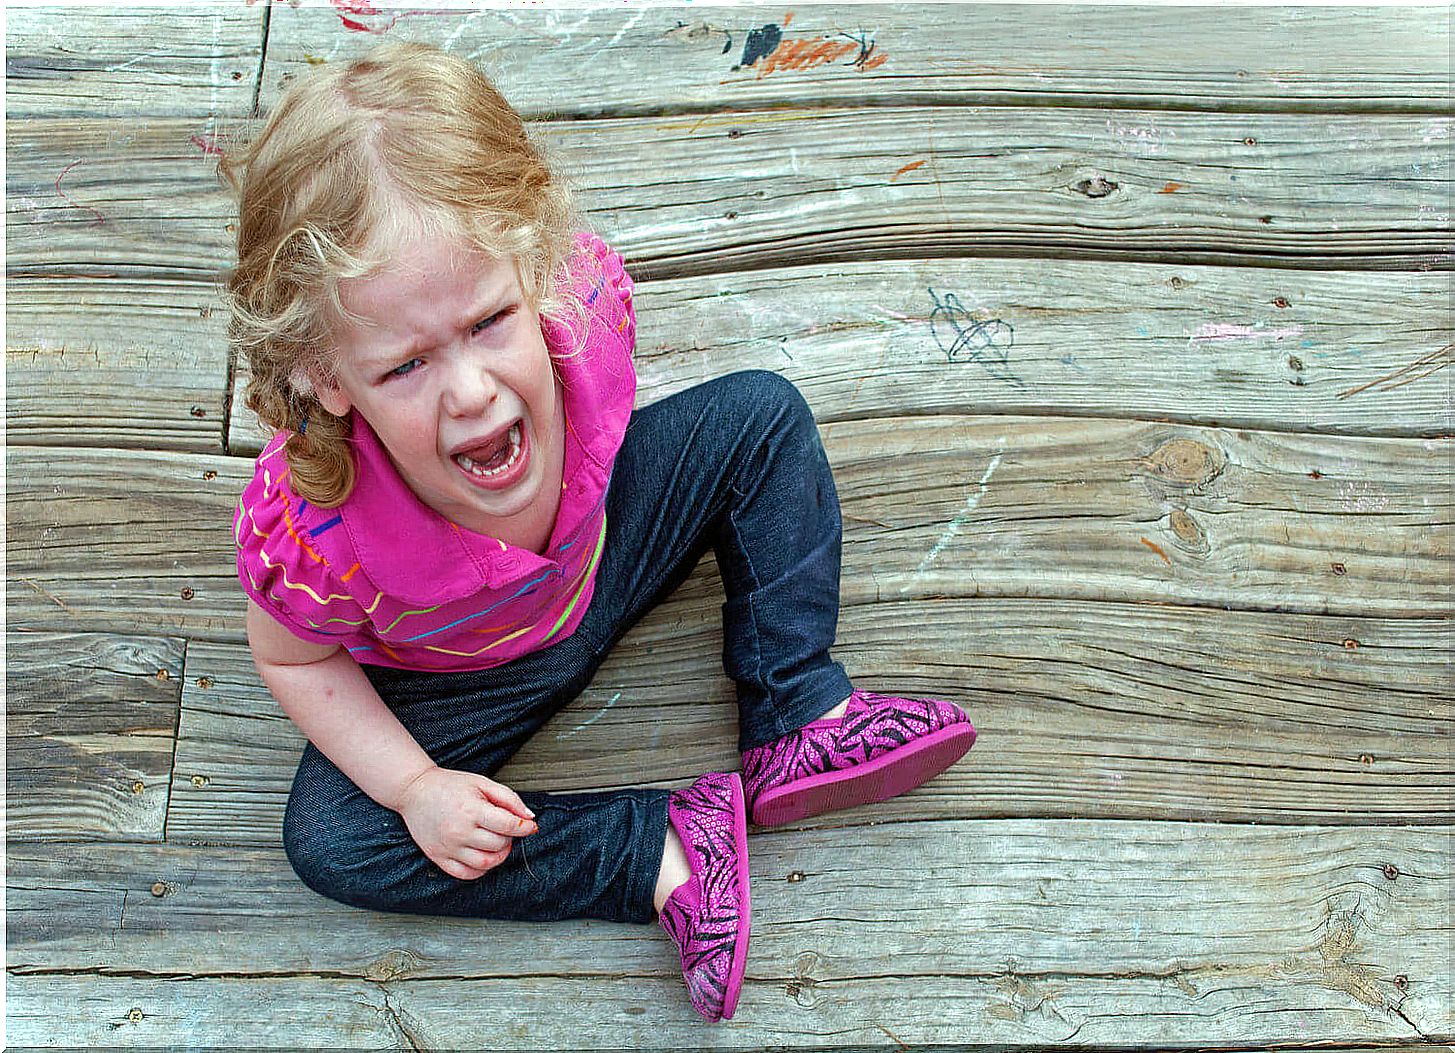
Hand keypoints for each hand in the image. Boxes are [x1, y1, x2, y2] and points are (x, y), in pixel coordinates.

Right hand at [394, 766, 537, 879]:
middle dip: (509, 837)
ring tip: (497, 843)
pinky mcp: (438, 858)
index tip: (529, 826)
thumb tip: (529, 817)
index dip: (524, 827)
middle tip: (505, 828)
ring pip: (486, 863)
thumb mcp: (482, 783)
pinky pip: (466, 874)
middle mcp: (459, 831)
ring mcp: (448, 847)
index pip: (508, 825)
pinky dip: (480, 869)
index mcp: (471, 810)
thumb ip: (509, 799)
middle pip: (499, 845)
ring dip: (499, 856)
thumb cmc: (448, 785)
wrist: (414, 791)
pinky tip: (482, 855)